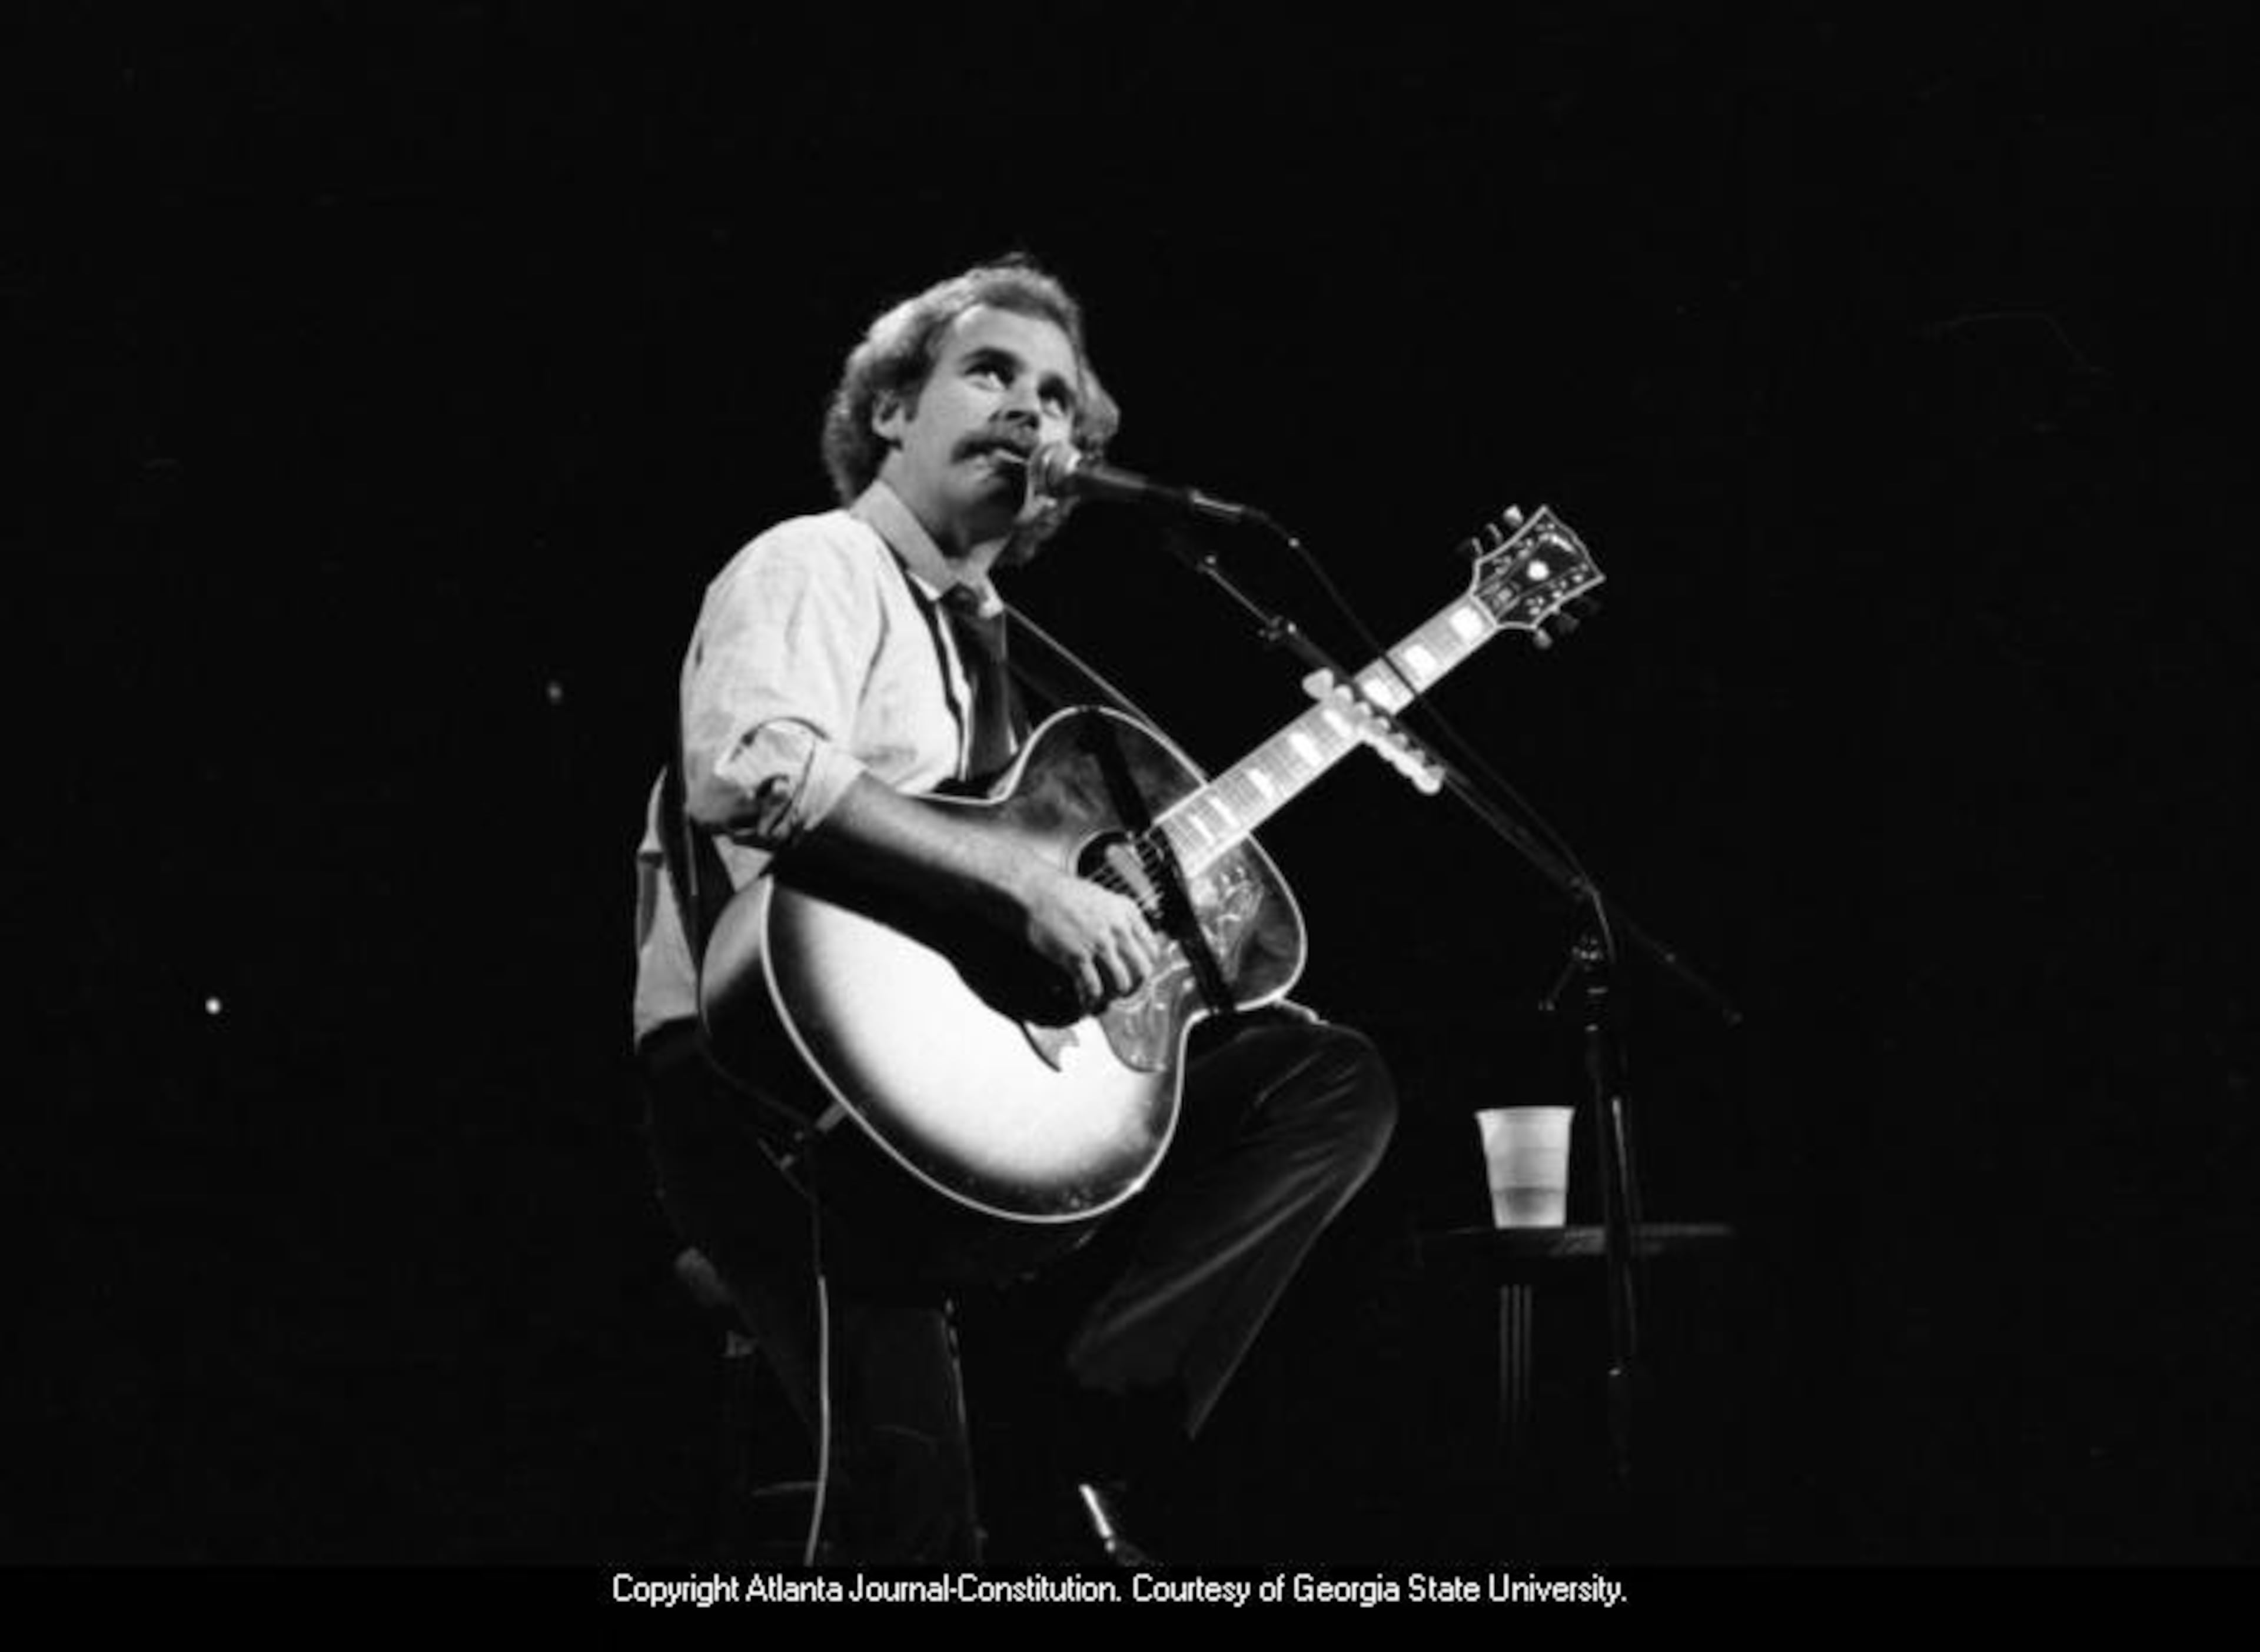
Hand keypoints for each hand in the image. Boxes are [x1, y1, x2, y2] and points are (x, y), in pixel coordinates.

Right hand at [1019, 865, 1159, 1011]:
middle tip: (1123, 992)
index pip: (1152, 950)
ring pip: (1121, 983)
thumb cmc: (1064, 894)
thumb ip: (1121, 917)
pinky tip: (1085, 1001)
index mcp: (1127, 913)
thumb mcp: (1104, 897)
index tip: (1136, 974)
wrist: (1036, 892)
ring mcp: (1099, 943)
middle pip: (1142, 970)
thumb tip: (1128, 940)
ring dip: (1113, 995)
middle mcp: (1118, 929)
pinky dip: (1090, 1000)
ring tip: (1103, 997)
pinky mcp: (1077, 956)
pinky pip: (1093, 988)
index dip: (1145, 967)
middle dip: (1134, 986)